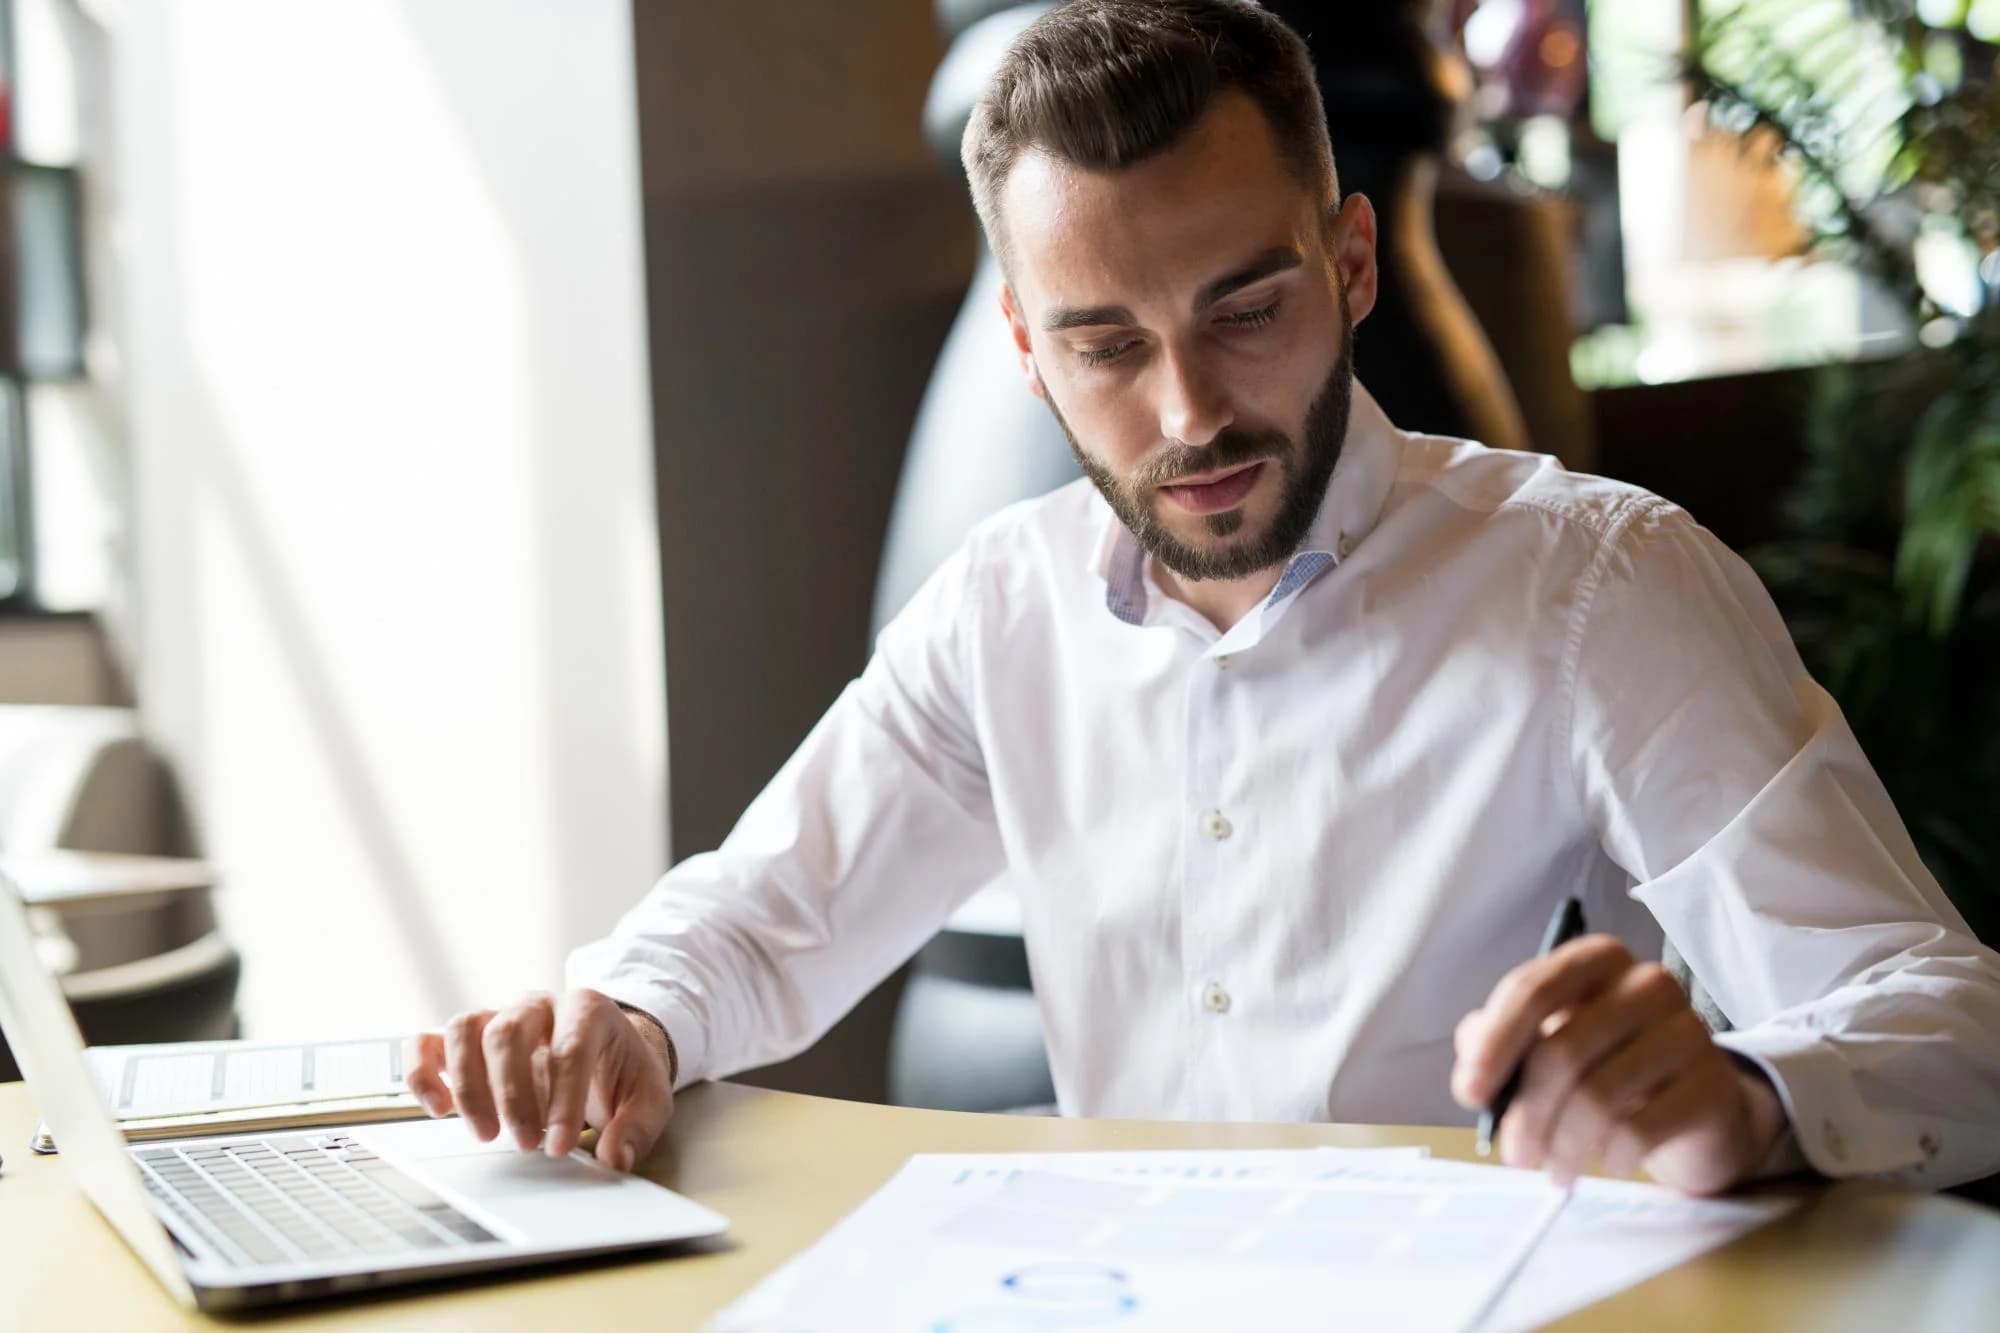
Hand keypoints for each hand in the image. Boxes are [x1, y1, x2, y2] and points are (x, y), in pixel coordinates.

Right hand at [404, 988, 675, 1171]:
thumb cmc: (623, 1071)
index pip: (570, 1048)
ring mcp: (499, 1014)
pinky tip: (438, 1109)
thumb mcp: (650, 1097)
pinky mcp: (469, 1037)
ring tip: (486, 1134)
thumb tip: (614, 1158)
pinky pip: (428, 1041)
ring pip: (464, 1030)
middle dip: (513, 1095)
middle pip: (507, 1033)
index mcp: (587, 1008)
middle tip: (526, 1144)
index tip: (560, 1146)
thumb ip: (638, 1127)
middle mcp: (538, 1004)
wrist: (607, 1050)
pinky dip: (423, 1073)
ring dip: (467, 1086)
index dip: (563, 1100)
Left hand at [1449, 935, 1786, 1194]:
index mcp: (1596, 960)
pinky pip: (1640, 1129)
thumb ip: (1499, 1042)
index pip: (1532, 990)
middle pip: (1563, 1049)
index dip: (1494, 1045)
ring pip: (1599, 1095)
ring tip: (1556, 1170)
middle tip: (1515, 1155)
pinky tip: (1605, 1164)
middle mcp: (1646, 982)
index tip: (1470, 1095)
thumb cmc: (1610, 1066)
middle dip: (1527, 1112)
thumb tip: (1472, 1068)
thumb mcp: (1549, 1043)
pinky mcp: (1712, 1085)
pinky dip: (1609, 1157)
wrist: (1697, 1106)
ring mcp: (1688, 1030)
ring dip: (1564, 1146)